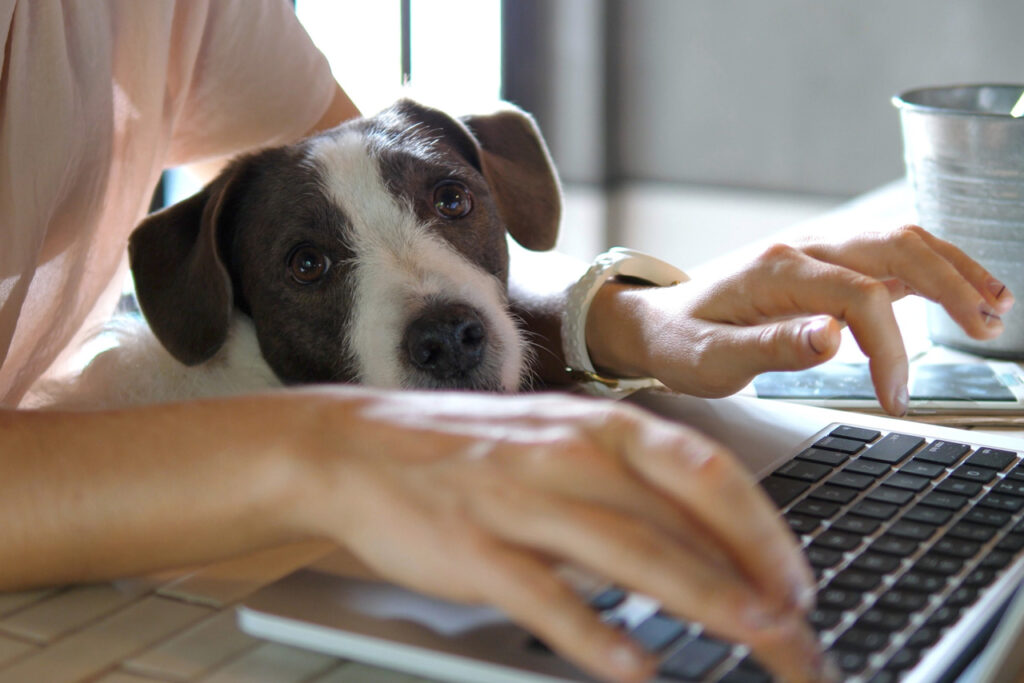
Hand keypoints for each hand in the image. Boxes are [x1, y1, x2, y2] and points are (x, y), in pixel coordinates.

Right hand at [287, 389, 831, 681]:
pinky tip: (634, 668)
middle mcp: (569, 455)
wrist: (358, 447)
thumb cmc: (470, 449)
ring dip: (701, 597)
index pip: (705, 472)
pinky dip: (594, 632)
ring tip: (752, 637)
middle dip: (753, 579)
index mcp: (597, 427)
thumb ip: (628, 487)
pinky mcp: (472, 546)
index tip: (798, 582)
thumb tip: (708, 542)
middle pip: (682, 518)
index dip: (764, 529)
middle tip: (798, 635)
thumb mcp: (558, 444)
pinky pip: (544, 593)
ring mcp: (519, 498)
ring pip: (629, 550)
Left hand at [592, 225, 1013, 415]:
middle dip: (949, 285)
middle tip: (987, 328)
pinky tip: (961, 293)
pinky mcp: (822, 268)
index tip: (894, 397)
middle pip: (894, 248)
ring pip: (899, 242)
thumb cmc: (680, 343)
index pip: (860, 296)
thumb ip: (770, 348)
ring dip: (951, 268)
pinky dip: (929, 270)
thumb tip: (833, 338)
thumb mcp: (710, 360)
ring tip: (995, 306)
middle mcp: (803, 251)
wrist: (655, 322)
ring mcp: (815, 253)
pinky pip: (885, 256)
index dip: (889, 347)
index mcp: (777, 272)